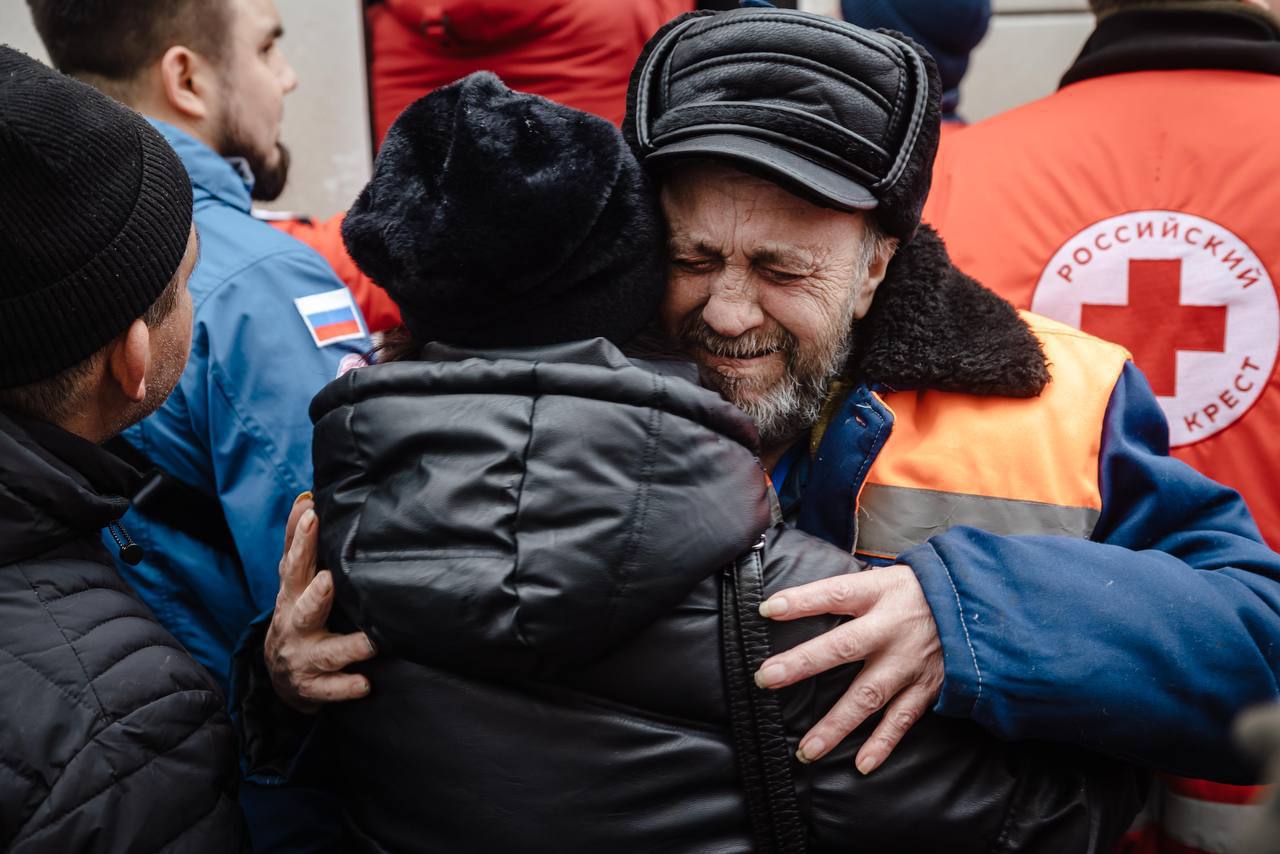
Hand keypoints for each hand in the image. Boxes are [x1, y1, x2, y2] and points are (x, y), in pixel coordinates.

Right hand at [264, 492, 376, 712]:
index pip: (293, 561)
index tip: (311, 513)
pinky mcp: (312, 686)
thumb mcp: (293, 580)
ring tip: (370, 641)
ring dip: (347, 646)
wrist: (279, 674)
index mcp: (291, 593)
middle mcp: (294, 623)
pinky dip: (346, 688)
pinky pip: (330, 689)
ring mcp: (302, 656)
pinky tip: (365, 684)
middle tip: (328, 581)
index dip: (298, 538)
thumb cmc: (295, 614)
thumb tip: (307, 496)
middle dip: (315, 595)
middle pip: (303, 606)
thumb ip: (299, 543)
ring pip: (325, 652)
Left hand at [754, 564, 942, 773]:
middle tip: (766, 678)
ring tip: (806, 749)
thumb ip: (849, 592)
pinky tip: (862, 764)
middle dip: (803, 663)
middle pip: (843, 647)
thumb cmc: (919, 592)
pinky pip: (902, 720)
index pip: (835, 593)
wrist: (979, 608)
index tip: (768, 609)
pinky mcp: (926, 688)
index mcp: (879, 594)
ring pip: (868, 696)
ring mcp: (909, 663)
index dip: (802, 601)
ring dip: (836, 725)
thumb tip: (796, 601)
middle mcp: (891, 629)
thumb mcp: (886, 578)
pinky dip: (883, 743)